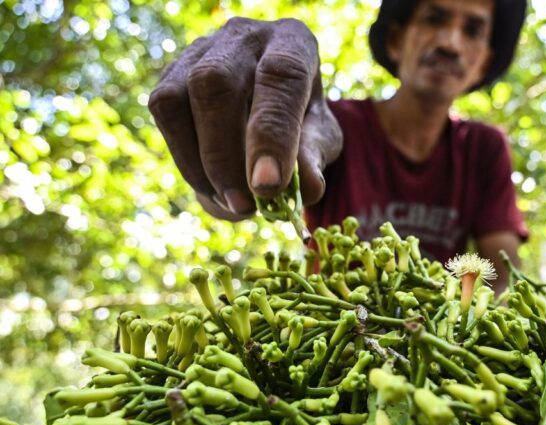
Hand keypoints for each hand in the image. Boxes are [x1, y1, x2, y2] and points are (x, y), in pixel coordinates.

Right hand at [149, 17, 341, 220]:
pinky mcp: (172, 72)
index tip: (266, 187)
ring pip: (178, 98)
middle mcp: (243, 37)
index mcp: (292, 43)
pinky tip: (211, 188)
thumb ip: (314, 158)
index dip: (271, 134)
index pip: (280, 76)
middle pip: (216, 84)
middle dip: (225, 156)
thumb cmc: (303, 119)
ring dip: (199, 163)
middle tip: (244, 206)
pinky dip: (184, 159)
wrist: (275, 102)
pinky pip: (164, 112)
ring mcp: (201, 49)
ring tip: (230, 204)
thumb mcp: (321, 137)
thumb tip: (305, 190)